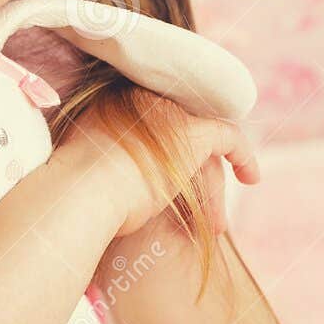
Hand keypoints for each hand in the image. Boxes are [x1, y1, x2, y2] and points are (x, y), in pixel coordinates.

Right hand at [57, 102, 259, 239]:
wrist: (78, 195)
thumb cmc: (72, 198)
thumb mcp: (82, 173)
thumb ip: (101, 166)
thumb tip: (111, 182)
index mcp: (108, 106)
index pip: (153, 127)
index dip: (168, 155)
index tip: (171, 179)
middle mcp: (139, 100)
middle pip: (180, 136)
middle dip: (195, 174)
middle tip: (201, 212)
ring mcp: (166, 113)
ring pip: (201, 145)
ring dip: (211, 185)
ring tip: (215, 223)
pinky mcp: (192, 133)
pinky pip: (228, 137)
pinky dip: (242, 155)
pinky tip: (251, 177)